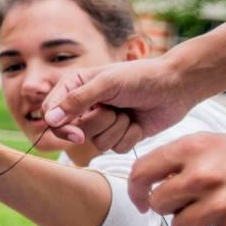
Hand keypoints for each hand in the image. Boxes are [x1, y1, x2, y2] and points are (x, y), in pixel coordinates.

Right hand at [42, 56, 198, 153]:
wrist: (176, 87)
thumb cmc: (141, 77)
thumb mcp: (107, 84)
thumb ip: (77, 101)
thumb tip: (50, 119)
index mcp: (76, 86)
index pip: (52, 112)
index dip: (61, 127)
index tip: (77, 134)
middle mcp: (86, 105)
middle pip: (75, 132)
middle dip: (98, 125)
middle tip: (114, 112)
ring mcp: (104, 122)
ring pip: (97, 143)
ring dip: (117, 130)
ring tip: (129, 113)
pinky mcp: (121, 135)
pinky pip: (115, 148)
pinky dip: (129, 137)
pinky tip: (138, 122)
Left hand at [128, 128, 225, 225]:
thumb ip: (193, 160)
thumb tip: (162, 180)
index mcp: (197, 149)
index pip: (142, 173)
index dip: (137, 190)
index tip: (142, 200)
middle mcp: (203, 177)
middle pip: (158, 205)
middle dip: (171, 209)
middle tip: (193, 206)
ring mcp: (222, 207)